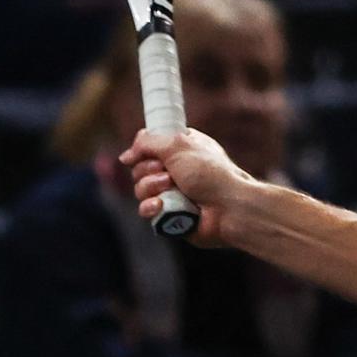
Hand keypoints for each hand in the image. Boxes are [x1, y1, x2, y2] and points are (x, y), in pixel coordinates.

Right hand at [119, 127, 252, 245]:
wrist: (231, 207)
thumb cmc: (212, 173)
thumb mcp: (178, 144)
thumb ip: (148, 142)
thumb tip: (126, 156)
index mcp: (182, 150)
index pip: (149, 147)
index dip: (143, 151)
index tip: (144, 154)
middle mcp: (176, 171)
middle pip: (139, 169)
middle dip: (148, 171)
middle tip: (168, 173)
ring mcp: (173, 194)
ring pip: (140, 190)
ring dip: (151, 188)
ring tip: (172, 188)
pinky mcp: (170, 214)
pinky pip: (146, 210)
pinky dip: (151, 207)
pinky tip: (161, 206)